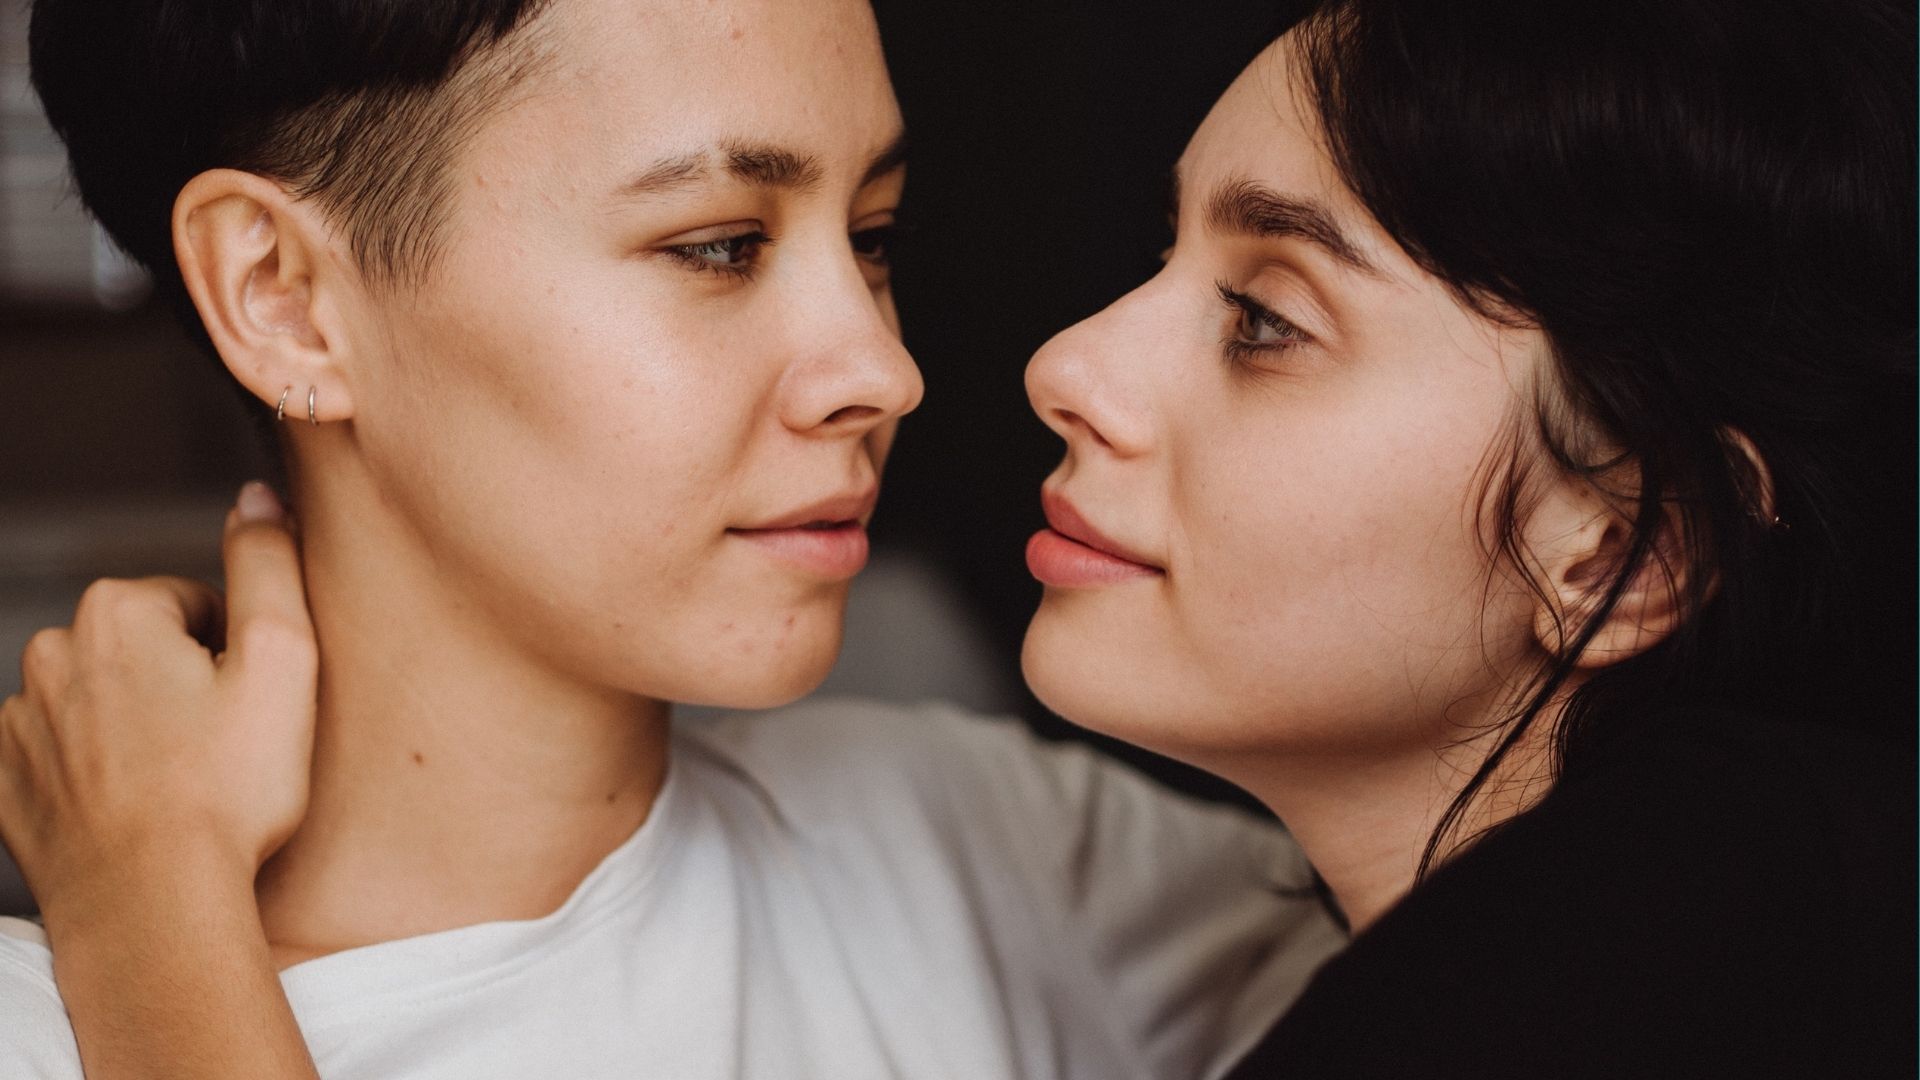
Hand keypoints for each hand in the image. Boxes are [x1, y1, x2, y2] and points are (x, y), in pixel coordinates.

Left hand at [0, 483, 317, 926]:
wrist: (151, 906)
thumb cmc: (227, 787)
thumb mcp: (283, 659)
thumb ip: (269, 563)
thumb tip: (257, 497)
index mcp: (116, 612)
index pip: (197, 604)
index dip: (238, 655)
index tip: (250, 708)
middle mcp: (50, 654)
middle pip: (144, 649)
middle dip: (184, 686)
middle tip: (224, 748)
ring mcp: (19, 725)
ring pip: (101, 703)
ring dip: (141, 730)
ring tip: (184, 785)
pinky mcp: (7, 788)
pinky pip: (62, 760)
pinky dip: (99, 777)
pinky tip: (138, 810)